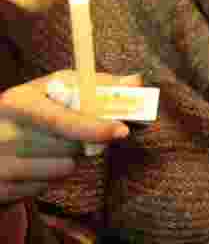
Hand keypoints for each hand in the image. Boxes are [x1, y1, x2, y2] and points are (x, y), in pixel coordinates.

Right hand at [0, 71, 136, 206]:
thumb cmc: (29, 110)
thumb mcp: (53, 89)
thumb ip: (95, 85)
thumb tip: (135, 81)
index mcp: (17, 102)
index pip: (61, 119)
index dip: (94, 126)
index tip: (122, 130)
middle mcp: (3, 134)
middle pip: (69, 146)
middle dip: (87, 140)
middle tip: (89, 132)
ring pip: (62, 168)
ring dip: (69, 159)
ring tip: (52, 145)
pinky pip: (45, 187)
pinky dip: (49, 176)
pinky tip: (37, 163)